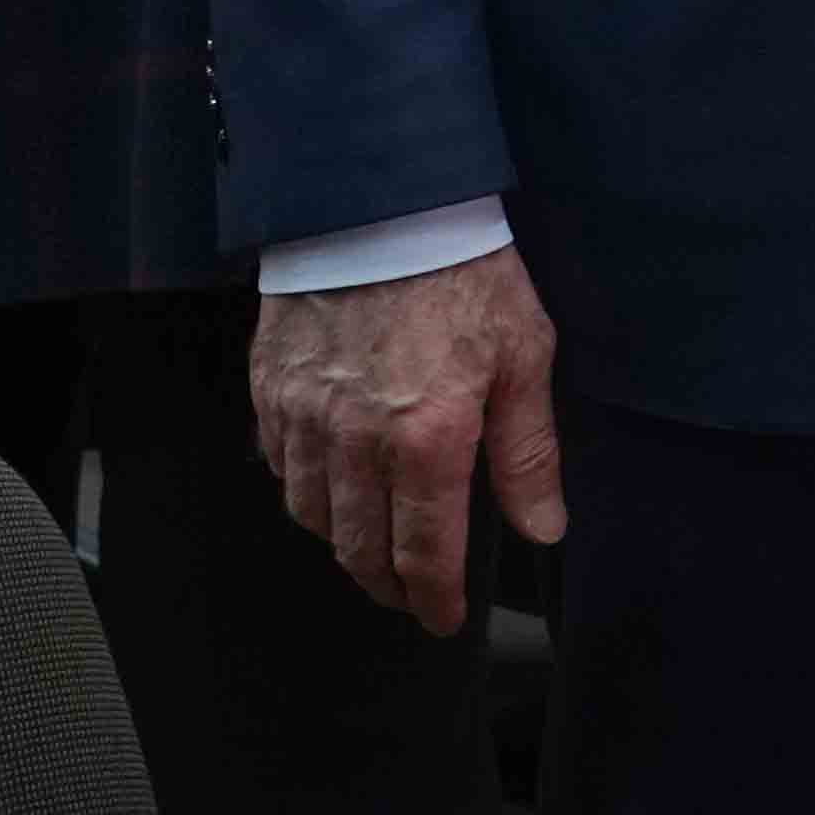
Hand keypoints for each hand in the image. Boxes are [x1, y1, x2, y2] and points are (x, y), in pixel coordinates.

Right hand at [249, 245, 565, 631]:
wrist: (381, 198)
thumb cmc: (463, 272)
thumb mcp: (523, 354)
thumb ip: (527, 452)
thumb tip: (543, 528)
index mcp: (427, 441)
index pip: (423, 556)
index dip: (433, 600)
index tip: (443, 618)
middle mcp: (357, 442)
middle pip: (359, 549)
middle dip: (386, 584)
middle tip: (409, 591)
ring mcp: (305, 415)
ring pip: (312, 516)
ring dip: (342, 542)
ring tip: (371, 542)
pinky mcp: (271, 386)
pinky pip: (280, 465)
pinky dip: (305, 488)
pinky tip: (330, 480)